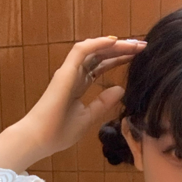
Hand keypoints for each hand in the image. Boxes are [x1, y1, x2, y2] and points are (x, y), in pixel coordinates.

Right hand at [25, 36, 146, 155]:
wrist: (39, 140)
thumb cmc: (59, 132)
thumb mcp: (88, 117)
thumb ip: (103, 103)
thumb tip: (120, 89)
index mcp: (78, 85)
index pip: (100, 66)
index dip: (118, 59)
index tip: (138, 56)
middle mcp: (73, 75)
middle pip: (100, 55)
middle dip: (121, 49)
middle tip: (142, 45)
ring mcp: (68, 72)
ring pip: (93, 49)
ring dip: (114, 44)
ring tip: (134, 43)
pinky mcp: (64, 73)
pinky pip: (81, 51)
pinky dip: (98, 44)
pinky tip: (115, 41)